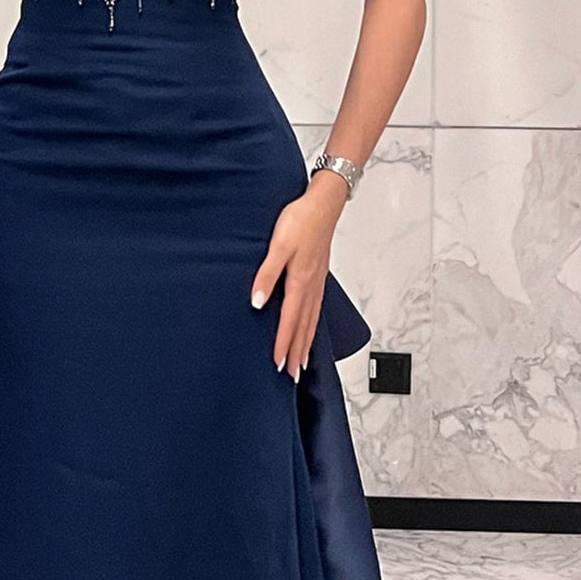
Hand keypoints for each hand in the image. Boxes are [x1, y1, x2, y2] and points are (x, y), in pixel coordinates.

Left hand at [251, 168, 347, 379]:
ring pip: (311, 321)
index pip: (289, 321)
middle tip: (292, 376)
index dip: (283, 344)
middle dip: (297, 353)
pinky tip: (309, 331)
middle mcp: (310, 287)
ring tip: (302, 363)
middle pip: (303, 328)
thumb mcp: (278, 246)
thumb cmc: (301, 221)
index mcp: (300, 282)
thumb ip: (266, 275)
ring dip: (305, 344)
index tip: (278, 364)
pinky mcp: (318, 277)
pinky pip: (316, 310)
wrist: (324, 204)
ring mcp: (317, 283)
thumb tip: (257, 302)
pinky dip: (312, 327)